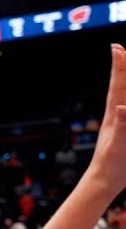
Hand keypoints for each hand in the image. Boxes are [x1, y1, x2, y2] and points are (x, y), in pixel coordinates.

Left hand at [87, 45, 125, 192]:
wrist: (105, 181)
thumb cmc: (111, 164)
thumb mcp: (119, 144)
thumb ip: (123, 125)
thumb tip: (122, 106)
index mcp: (115, 114)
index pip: (118, 85)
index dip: (119, 66)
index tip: (116, 47)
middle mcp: (117, 114)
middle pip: (121, 85)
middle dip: (122, 67)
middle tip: (118, 49)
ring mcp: (120, 122)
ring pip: (124, 96)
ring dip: (125, 81)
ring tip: (122, 65)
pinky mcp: (124, 132)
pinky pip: (125, 111)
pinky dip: (124, 99)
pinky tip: (123, 101)